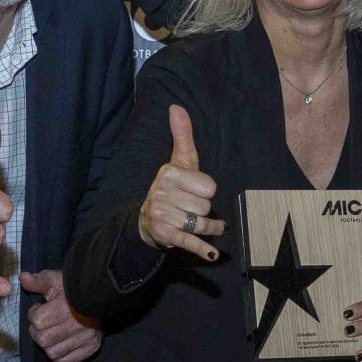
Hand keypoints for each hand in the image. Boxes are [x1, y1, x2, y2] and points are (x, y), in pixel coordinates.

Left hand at [20, 269, 101, 361]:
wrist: (100, 296)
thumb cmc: (73, 289)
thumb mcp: (55, 280)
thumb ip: (38, 281)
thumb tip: (23, 277)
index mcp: (66, 308)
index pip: (38, 322)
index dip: (35, 315)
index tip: (40, 309)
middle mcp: (78, 325)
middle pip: (43, 339)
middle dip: (39, 332)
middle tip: (45, 323)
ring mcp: (86, 338)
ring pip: (52, 353)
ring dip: (48, 345)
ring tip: (53, 332)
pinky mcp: (91, 347)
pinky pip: (65, 361)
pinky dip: (59, 355)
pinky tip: (60, 343)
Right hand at [138, 104, 224, 259]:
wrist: (148, 218)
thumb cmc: (172, 187)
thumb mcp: (179, 161)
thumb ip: (182, 135)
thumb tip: (176, 107)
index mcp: (169, 173)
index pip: (209, 186)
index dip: (206, 190)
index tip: (193, 190)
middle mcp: (162, 193)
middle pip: (206, 206)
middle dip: (203, 209)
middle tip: (188, 206)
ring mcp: (163, 215)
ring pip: (202, 223)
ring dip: (206, 227)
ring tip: (197, 223)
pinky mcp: (165, 235)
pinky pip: (190, 241)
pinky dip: (202, 248)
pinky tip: (213, 254)